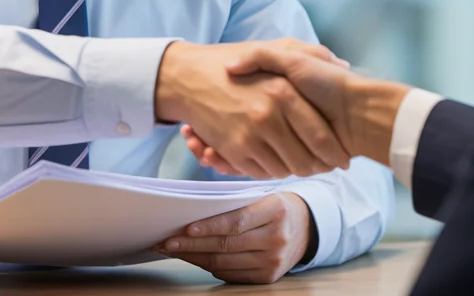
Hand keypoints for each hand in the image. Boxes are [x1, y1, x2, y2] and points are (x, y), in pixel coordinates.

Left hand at [156, 192, 311, 283]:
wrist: (306, 227)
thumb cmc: (275, 206)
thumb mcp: (263, 195)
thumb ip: (235, 202)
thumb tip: (194, 212)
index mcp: (276, 211)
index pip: (237, 221)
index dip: (210, 226)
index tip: (186, 228)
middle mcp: (276, 238)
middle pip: (226, 245)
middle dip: (192, 244)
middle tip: (167, 241)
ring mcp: (273, 261)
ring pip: (225, 262)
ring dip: (195, 257)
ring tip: (174, 250)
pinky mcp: (268, 277)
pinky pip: (231, 274)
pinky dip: (209, 266)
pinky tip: (194, 258)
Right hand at [182, 46, 410, 176]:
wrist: (188, 77)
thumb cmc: (235, 61)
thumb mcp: (274, 48)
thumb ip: (311, 52)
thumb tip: (342, 65)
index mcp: (283, 92)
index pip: (320, 137)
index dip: (334, 152)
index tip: (342, 159)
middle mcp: (267, 116)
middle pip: (305, 160)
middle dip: (316, 167)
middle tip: (322, 166)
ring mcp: (249, 135)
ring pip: (284, 170)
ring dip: (292, 169)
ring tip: (298, 163)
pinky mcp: (233, 150)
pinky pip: (260, 172)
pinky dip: (269, 170)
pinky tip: (273, 159)